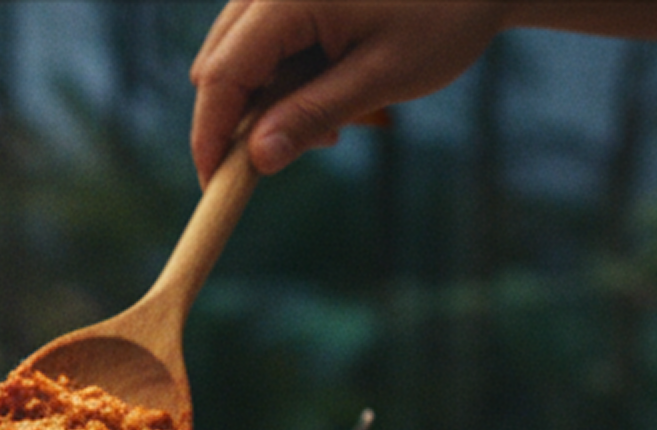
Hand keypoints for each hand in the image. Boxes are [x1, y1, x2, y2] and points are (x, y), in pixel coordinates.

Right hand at [191, 0, 510, 179]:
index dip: (210, 136)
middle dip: (237, 121)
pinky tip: (327, 91)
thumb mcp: (382, 75)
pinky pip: (264, 36)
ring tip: (330, 127)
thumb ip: (313, 115)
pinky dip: (282, 73)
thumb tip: (257, 161)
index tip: (215, 185)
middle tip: (280, 162)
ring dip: (263, 99)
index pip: (221, 76)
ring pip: (237, 51)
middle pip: (218, 63)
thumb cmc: (446, 13)